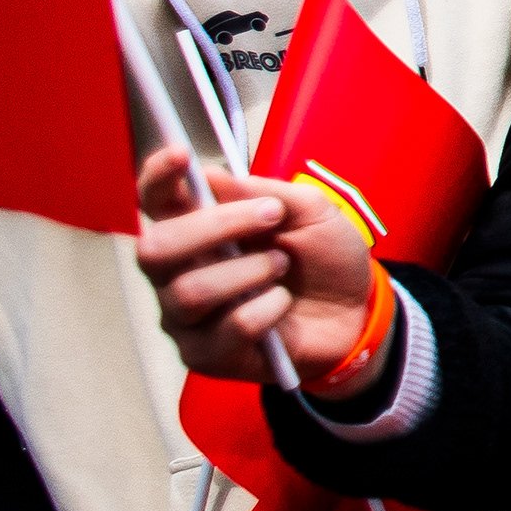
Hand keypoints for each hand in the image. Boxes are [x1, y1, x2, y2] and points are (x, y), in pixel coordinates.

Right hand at [134, 147, 380, 383]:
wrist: (356, 311)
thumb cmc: (322, 257)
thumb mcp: (309, 210)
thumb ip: (262, 192)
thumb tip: (209, 176)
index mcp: (194, 229)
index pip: (155, 202)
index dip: (157, 178)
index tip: (180, 156)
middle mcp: (176, 273)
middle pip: (155, 250)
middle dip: (214, 227)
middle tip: (271, 216)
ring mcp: (186, 317)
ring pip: (190, 292)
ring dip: (250, 272)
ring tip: (282, 265)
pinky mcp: (206, 354)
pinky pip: (230, 327)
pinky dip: (269, 308)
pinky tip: (283, 303)